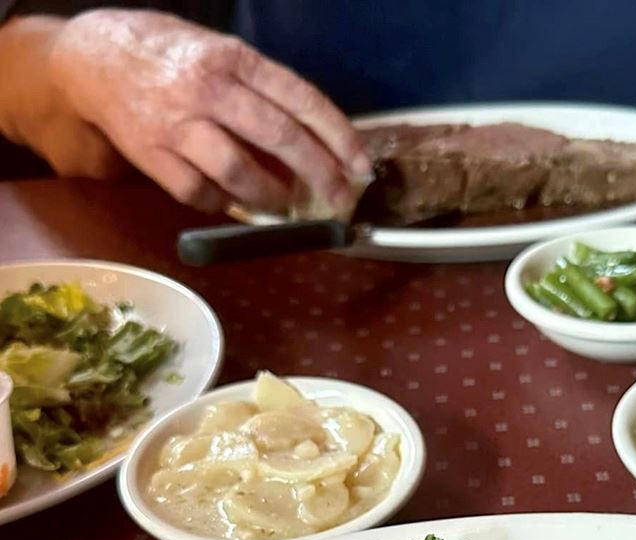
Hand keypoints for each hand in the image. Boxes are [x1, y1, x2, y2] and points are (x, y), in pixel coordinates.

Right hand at [45, 10, 370, 212]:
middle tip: (339, 197)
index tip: (361, 165)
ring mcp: (176, 124)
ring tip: (283, 204)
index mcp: (232, 59)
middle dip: (320, 174)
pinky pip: (200, 193)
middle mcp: (207, 89)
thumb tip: (313, 142)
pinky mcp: (152, 156)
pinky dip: (223, 203)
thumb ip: (260, 91)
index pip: (301, 99)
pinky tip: (231, 199)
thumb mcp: (217, 54)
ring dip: (271, 197)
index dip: (338, 136)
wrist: (89, 60)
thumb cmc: (166, 57)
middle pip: (280, 138)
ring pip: (240, 173)